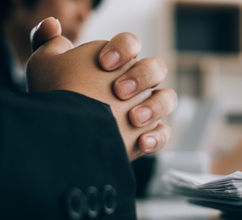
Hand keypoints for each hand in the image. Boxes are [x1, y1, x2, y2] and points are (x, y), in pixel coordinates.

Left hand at [28, 18, 176, 159]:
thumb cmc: (56, 100)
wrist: (61, 137)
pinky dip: (156, 137)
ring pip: (168, 99)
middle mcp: (135, 84)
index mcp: (116, 64)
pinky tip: (141, 143)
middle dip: (142, 76)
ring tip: (134, 119)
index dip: (123, 48)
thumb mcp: (45, 69)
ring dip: (155, 106)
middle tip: (119, 91)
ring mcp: (145, 109)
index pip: (131, 43)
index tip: (103, 63)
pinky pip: (164, 134)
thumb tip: (52, 25)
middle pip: (157, 68)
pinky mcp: (147, 135)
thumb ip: (49, 43)